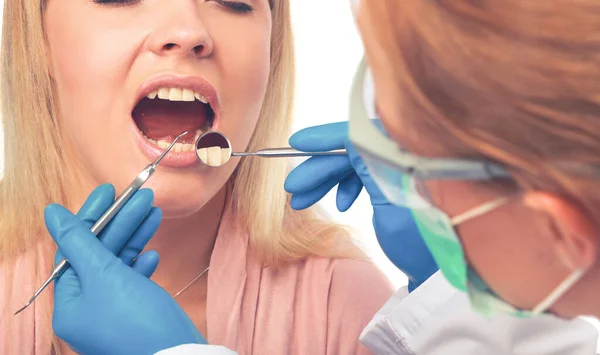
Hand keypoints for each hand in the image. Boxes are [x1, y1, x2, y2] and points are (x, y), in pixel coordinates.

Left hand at [49, 184, 204, 354]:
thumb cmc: (137, 322)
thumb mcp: (105, 275)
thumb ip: (79, 241)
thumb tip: (52, 212)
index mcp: (69, 303)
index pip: (74, 248)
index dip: (92, 216)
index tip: (110, 191)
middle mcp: (87, 307)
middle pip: (99, 252)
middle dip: (121, 222)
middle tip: (140, 196)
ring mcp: (111, 310)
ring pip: (119, 262)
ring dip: (135, 235)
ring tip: (153, 211)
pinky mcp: (134, 312)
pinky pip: (133, 280)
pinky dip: (142, 264)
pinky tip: (153, 254)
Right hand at [285, 122, 437, 289]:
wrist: (439, 274)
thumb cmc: (420, 243)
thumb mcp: (390, 205)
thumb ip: (369, 166)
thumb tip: (346, 134)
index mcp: (411, 156)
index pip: (362, 133)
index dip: (326, 137)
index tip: (296, 143)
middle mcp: (407, 156)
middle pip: (354, 149)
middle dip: (320, 168)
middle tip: (293, 188)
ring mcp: (402, 169)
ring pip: (355, 163)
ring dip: (327, 180)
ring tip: (302, 201)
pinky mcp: (397, 182)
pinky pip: (365, 174)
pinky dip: (347, 186)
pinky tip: (340, 204)